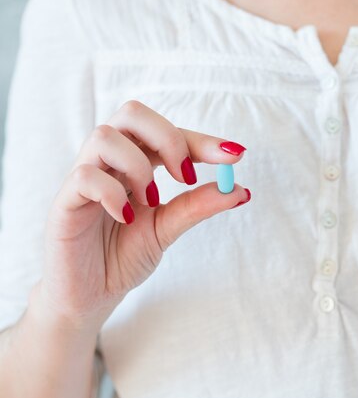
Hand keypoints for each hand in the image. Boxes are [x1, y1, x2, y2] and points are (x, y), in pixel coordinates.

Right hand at [39, 100, 250, 328]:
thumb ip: (198, 207)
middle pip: (132, 113)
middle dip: (169, 137)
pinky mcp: (64, 202)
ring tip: (151, 200)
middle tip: (187, 176)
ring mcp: (84, 178)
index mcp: (136, 163)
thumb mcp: (168, 228)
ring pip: (105, 136)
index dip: (202, 141)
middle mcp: (110, 163)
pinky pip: (85, 176)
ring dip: (139, 165)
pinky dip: (113, 193)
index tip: (235, 155)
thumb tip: (240, 190)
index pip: (168, 134)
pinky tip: (127, 216)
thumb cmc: (123, 255)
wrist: (90, 296)